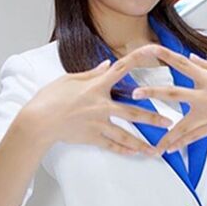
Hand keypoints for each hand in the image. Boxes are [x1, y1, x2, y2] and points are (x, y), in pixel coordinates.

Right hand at [23, 46, 172, 156]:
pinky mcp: (91, 138)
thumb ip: (91, 73)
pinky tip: (136, 154)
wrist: (37, 122)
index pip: (121, 68)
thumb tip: (106, 65)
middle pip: (132, 112)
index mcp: (96, 86)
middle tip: (169, 122)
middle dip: (153, 118)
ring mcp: (98, 123)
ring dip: (143, 142)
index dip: (138, 58)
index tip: (154, 52)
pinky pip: (112, 145)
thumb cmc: (49, 98)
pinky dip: (124, 150)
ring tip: (157, 149)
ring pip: (126, 134)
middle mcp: (101, 105)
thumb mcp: (69, 79)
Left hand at [131, 44, 206, 154]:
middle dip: (152, 93)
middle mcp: (205, 96)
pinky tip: (169, 150)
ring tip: (150, 141)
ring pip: (181, 125)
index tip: (147, 50)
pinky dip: (180, 144)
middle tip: (134, 93)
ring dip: (164, 133)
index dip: (163, 55)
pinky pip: (193, 138)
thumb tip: (191, 57)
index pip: (182, 63)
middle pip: (173, 93)